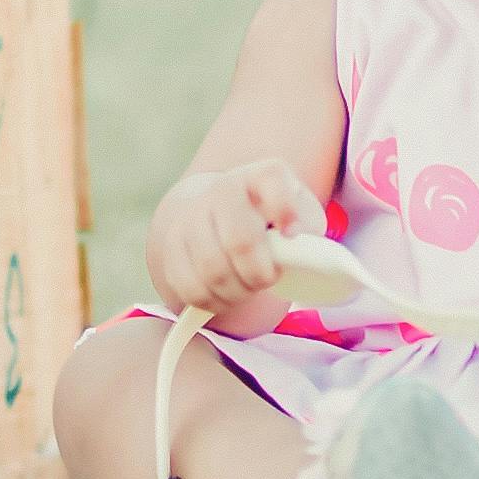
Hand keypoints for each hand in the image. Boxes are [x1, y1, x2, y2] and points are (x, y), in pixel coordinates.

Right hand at [148, 157, 323, 323]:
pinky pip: (190, 287)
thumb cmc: (272, 221)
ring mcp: (191, 217)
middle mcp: (221, 190)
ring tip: (246, 288)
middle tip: (267, 279)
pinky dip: (212, 301)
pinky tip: (224, 294)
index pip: (271, 179)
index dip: (284, 208)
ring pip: (212, 270)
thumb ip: (308, 227)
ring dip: (236, 292)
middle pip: (240, 240)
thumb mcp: (302, 216)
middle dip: (260, 273)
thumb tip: (296, 241)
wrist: (217, 215)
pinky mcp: (170, 247)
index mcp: (260, 177)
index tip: (292, 233)